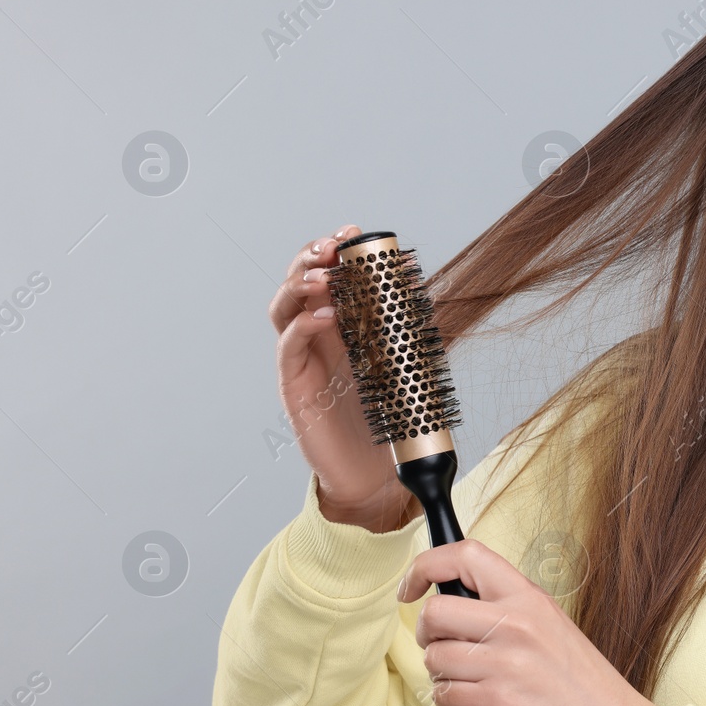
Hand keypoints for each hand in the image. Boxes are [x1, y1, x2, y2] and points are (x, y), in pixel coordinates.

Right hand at [269, 223, 418, 531]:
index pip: (328, 275)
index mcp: (341, 324)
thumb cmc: (388, 419)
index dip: (335, 250)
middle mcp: (316, 335)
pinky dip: (303, 326)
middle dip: (311, 256)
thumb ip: (406, 331)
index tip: (353, 231)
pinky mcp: (293, 385)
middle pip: (298, 283)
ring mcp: (301, 357)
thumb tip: (420, 290)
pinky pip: (289, 347)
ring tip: (326, 274)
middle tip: (332, 245)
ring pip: (284, 308)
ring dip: (301, 285)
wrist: (376, 473)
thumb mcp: (405, 366)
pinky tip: (325, 317)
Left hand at [399, 538, 670, 705]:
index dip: (425, 565)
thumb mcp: (550, 623)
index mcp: (529, 598)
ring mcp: (505, 664)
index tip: (411, 588)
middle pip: (435, 612)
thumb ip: (505, 607)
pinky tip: (477, 703)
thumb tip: (449, 601)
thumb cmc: (580, 681)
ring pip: (434, 658)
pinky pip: (443, 696)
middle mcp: (516, 624)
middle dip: (427, 633)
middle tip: (442, 645)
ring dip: (441, 674)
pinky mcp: (496, 704)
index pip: (465, 555)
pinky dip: (451, 702)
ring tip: (470, 681)